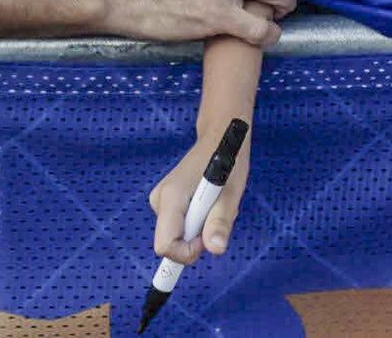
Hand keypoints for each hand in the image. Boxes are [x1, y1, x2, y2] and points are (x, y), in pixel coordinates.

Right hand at [150, 127, 250, 264]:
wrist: (220, 138)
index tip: (206, 240)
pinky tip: (208, 202)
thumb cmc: (228, 161)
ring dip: (199, 228)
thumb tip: (215, 249)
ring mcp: (161, 200)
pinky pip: (180, 226)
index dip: (186, 252)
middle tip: (216, 213)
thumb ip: (220, 222)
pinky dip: (196, 221)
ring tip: (214, 203)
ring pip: (178, 235)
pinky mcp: (166, 202)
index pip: (164, 245)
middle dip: (196, 239)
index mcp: (171, 197)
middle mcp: (159, 200)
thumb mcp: (231, 194)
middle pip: (170, 242)